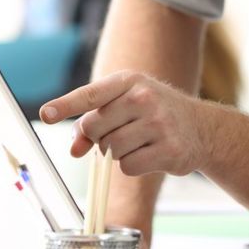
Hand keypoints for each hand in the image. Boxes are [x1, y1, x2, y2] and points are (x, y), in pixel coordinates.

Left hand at [39, 71, 211, 175]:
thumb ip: (94, 122)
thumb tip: (74, 150)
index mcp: (129, 81)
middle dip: (100, 137)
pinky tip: (151, 154)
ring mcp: (159, 123)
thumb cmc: (154, 113)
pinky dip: (133, 166)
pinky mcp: (168, 150)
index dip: (66, 105)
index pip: (91, 94)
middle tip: (121, 132)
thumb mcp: (125, 105)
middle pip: (95, 129)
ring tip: (140, 142)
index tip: (46, 114)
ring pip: (110, 151)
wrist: (201, 128)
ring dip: (117, 153)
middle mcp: (144, 98)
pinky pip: (128, 167)